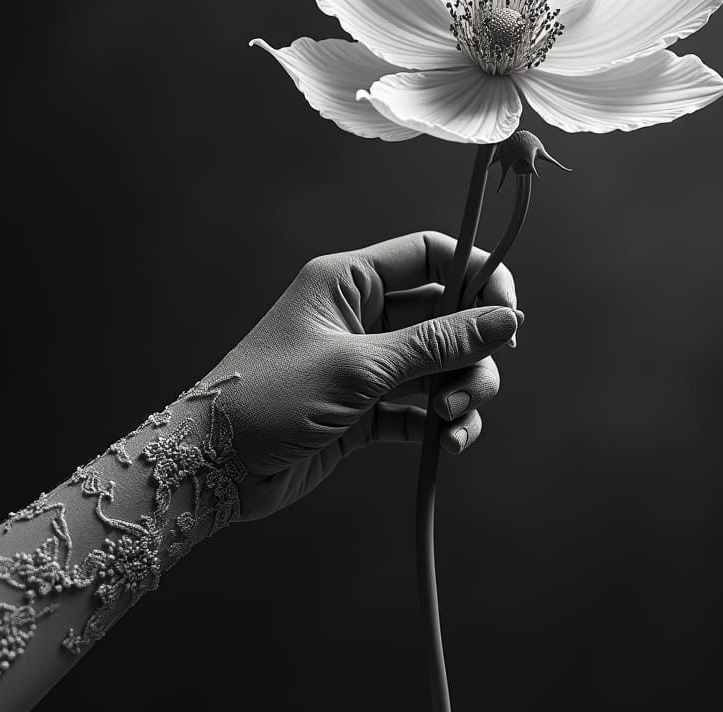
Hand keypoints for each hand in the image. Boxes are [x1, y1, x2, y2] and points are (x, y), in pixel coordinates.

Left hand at [215, 231, 520, 520]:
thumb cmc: (271, 398)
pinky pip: (421, 407)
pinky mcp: (366, 409)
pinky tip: (446, 443)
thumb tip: (505, 319)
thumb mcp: (359, 367)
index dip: (477, 273)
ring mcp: (366, 363)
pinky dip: (439, 424)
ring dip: (460, 392)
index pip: (431, 254)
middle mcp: (362, 315)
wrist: (212, 468)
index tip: (510, 311)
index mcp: (350, 280)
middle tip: (478, 384)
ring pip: (439, 365)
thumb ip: (436, 343)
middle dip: (471, 350)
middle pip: (445, 314)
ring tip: (453, 422)